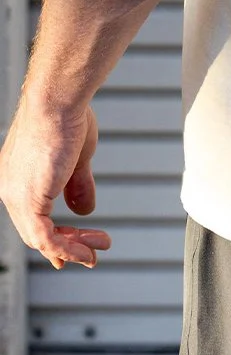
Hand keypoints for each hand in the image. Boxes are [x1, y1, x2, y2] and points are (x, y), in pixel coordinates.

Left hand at [0, 94, 111, 268]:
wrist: (57, 102)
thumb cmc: (66, 117)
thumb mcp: (77, 159)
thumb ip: (77, 186)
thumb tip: (85, 210)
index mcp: (17, 178)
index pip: (32, 218)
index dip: (55, 237)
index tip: (77, 247)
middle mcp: (10, 189)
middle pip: (35, 233)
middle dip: (68, 246)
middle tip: (93, 252)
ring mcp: (15, 196)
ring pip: (40, 240)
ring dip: (72, 249)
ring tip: (97, 252)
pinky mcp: (28, 201)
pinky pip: (45, 239)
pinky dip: (68, 249)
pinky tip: (87, 252)